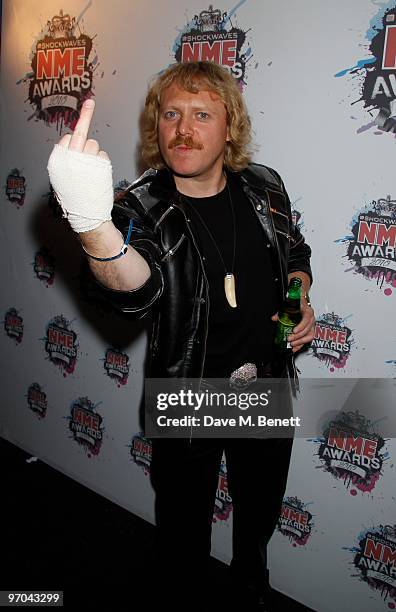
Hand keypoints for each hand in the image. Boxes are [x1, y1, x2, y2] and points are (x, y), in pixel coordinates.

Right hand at [47, 99, 113, 232]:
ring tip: (92, 172)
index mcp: (58, 159)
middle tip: (90, 103)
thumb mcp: (61, 176)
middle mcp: (71, 156)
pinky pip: (103, 155)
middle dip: (86, 121)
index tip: (85, 113)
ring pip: (94, 145)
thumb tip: (73, 143)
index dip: (74, 140)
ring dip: (94, 154)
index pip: (68, 137)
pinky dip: (103, 163)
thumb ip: (66, 159)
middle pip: (82, 134)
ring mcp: (87, 158)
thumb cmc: (73, 197)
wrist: (86, 213)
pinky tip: (99, 175)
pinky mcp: (101, 163)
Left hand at [271, 298, 314, 352]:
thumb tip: (274, 318)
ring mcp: (312, 325)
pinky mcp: (310, 331)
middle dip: (298, 336)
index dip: (301, 326)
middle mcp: (311, 319)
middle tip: (289, 339)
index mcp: (307, 311)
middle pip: (307, 329)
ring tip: (292, 344)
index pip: (306, 319)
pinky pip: (308, 339)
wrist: (302, 304)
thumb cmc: (297, 305)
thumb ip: (281, 313)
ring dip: (300, 342)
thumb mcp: (289, 307)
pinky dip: (301, 345)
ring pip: (309, 336)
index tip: (294, 330)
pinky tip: (295, 348)